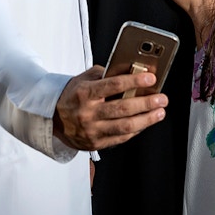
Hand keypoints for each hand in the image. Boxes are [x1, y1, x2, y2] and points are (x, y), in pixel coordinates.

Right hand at [53, 66, 167, 150]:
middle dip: (146, 103)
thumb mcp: (84, 78)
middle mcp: (87, 113)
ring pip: (125, 127)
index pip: (113, 85)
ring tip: (159, 112)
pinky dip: (136, 130)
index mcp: (84, 93)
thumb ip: (106, 74)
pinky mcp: (95, 144)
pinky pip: (121, 138)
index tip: (150, 78)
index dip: (134, 81)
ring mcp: (91, 130)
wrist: (53, 118)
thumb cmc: (72, 95)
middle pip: (122, 108)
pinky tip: (145, 122)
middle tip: (161, 98)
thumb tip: (130, 71)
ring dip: (146, 119)